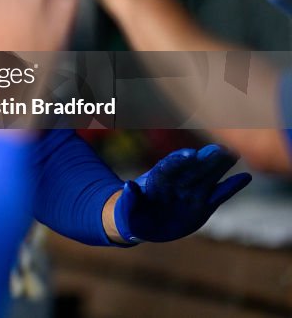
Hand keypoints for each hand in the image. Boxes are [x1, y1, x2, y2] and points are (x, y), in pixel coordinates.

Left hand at [112, 144, 250, 242]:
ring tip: (234, 153)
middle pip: (192, 168)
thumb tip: (128, 186)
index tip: (191, 155)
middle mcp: (177, 183)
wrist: (141, 223)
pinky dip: (231, 187)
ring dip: (220, 166)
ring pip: (207, 177)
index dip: (179, 160)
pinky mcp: (203, 205)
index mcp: (157, 181)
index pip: (169, 167)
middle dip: (205, 159)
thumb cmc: (131, 211)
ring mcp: (191, 192)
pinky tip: (245, 177)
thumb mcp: (126, 207)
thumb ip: (129, 197)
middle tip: (220, 148)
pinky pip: (218, 195)